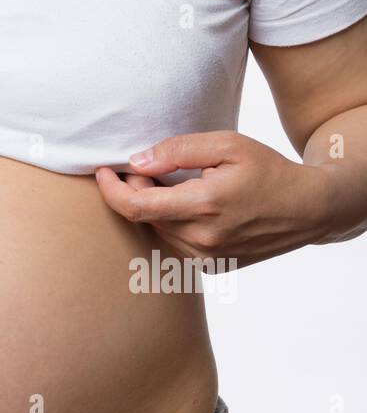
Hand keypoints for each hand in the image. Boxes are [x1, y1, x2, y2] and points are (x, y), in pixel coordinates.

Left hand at [94, 130, 331, 268]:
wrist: (308, 209)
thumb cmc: (268, 171)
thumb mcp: (227, 145)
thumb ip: (179, 150)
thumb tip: (137, 161)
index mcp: (204, 206)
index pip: (135, 207)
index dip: (111, 189)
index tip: (103, 171)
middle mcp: (202, 240)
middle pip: (143, 216)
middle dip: (137, 189)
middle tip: (153, 167)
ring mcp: (207, 258)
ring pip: (157, 230)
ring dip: (155, 207)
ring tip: (181, 185)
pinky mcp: (212, 267)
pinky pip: (175, 242)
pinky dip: (172, 222)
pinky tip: (193, 206)